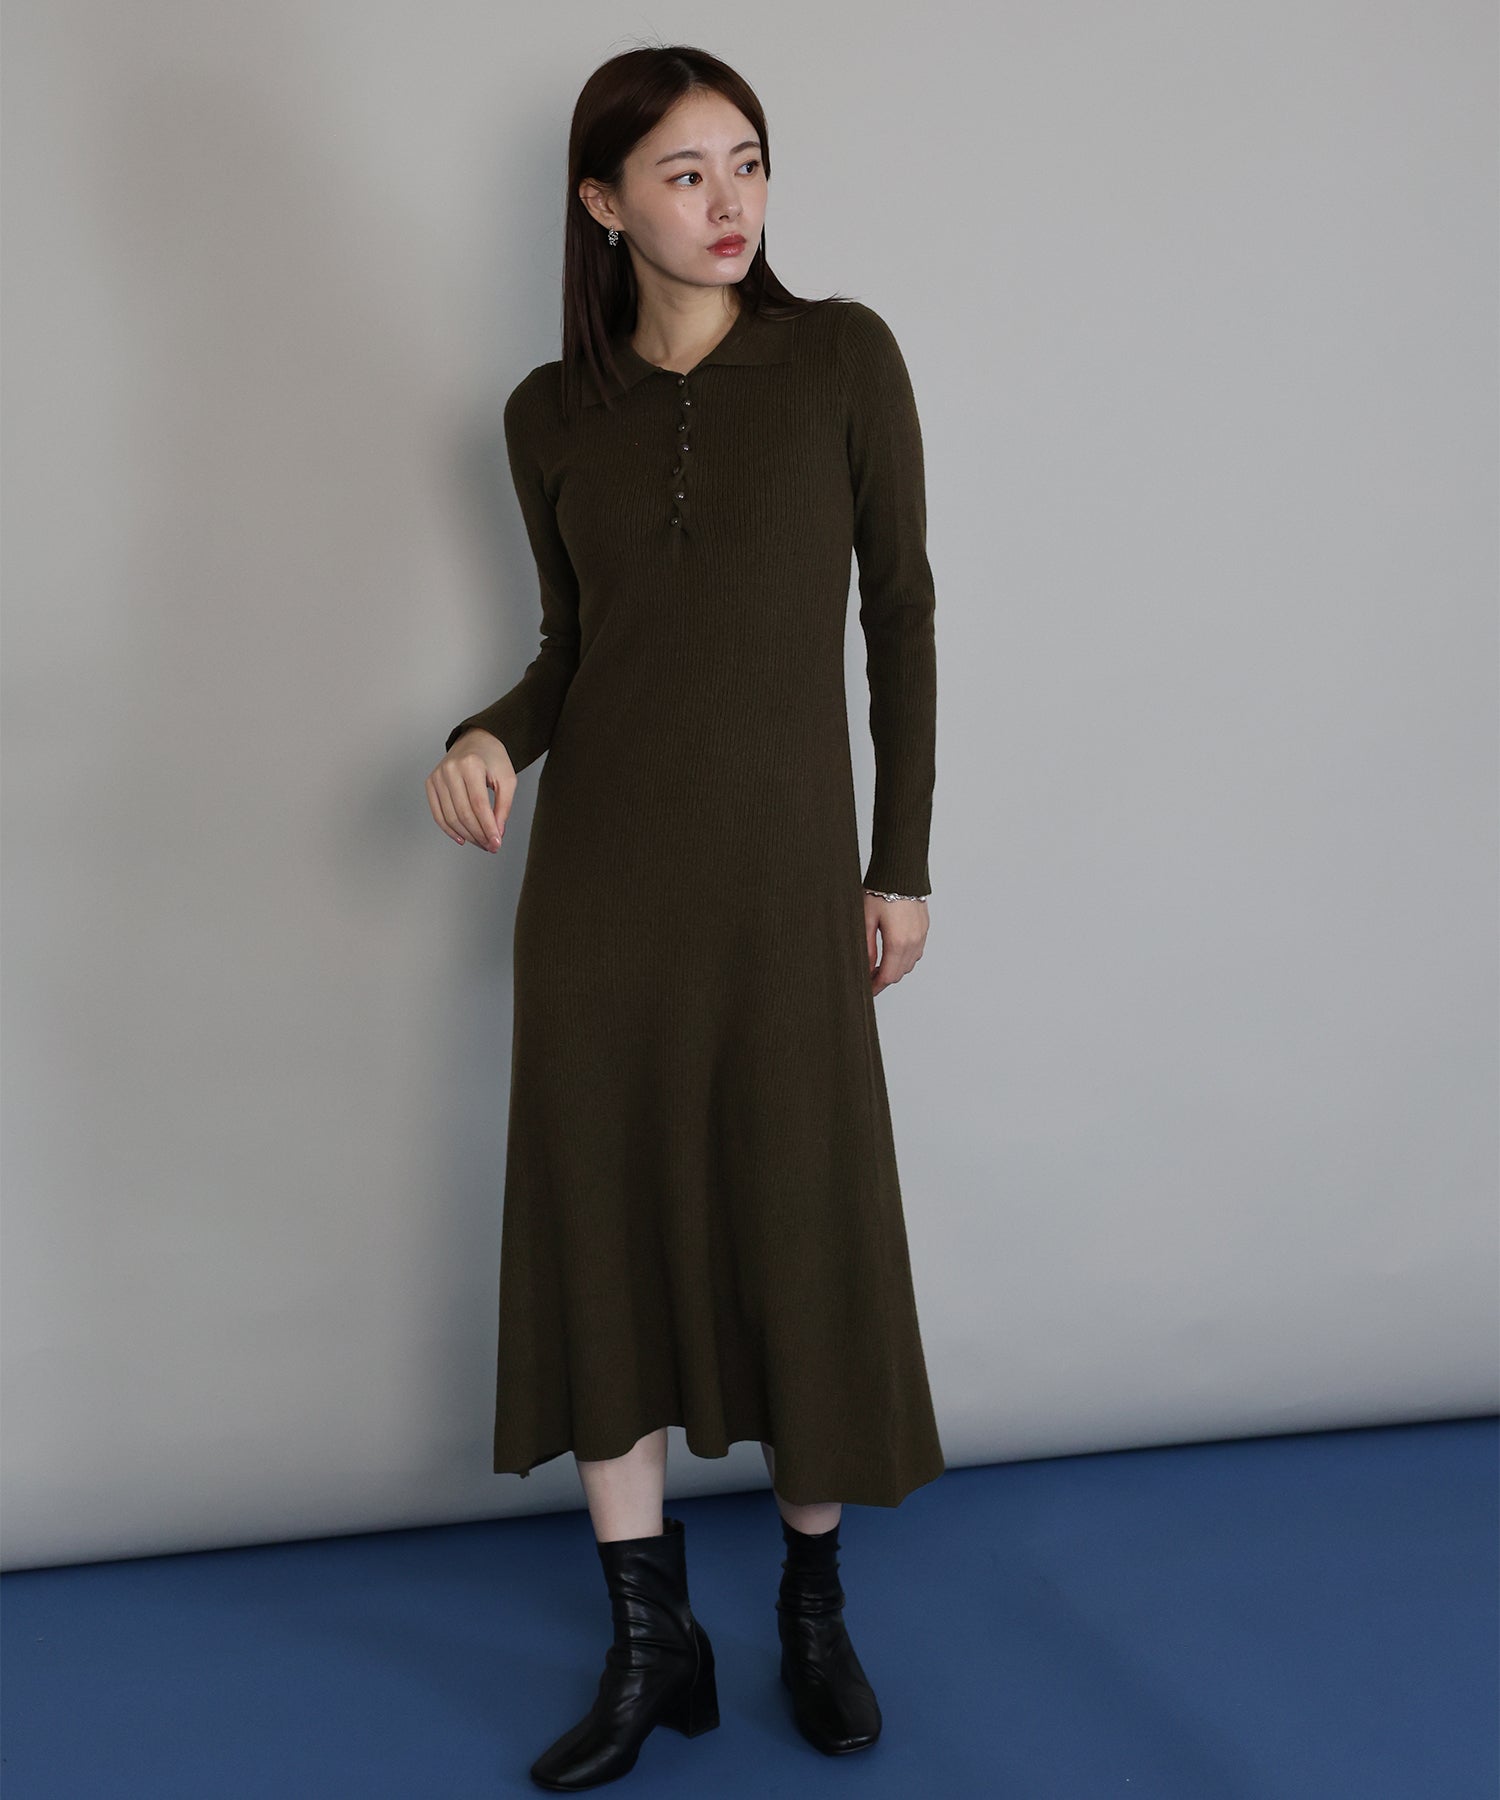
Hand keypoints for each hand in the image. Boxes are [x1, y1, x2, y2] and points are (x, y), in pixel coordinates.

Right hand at [427, 729, 515, 851]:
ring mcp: (437, 776)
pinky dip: (449, 830)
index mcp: (471, 765)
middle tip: (490, 846)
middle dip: (479, 834)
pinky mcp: (431, 783)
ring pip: (450, 816)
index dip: (488, 828)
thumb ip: (504, 807)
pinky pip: (438, 813)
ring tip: (481, 843)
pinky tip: (462, 838)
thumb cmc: (493, 759)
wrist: (476, 740)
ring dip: (466, 835)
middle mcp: (450, 769)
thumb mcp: (507, 779)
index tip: (497, 844)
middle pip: (463, 813)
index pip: (479, 805)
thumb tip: (496, 834)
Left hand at [864, 892, 927, 994]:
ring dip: (895, 969)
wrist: (900, 872)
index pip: (888, 976)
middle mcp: (913, 942)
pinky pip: (916, 952)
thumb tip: (866, 968)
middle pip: (899, 973)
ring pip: (909, 964)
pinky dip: (905, 958)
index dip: (876, 986)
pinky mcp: (924, 928)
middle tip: (869, 979)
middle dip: (884, 979)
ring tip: (879, 966)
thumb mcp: (866, 920)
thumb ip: (867, 948)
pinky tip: (893, 953)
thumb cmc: (881, 891)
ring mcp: (921, 935)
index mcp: (898, 942)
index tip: (867, 990)